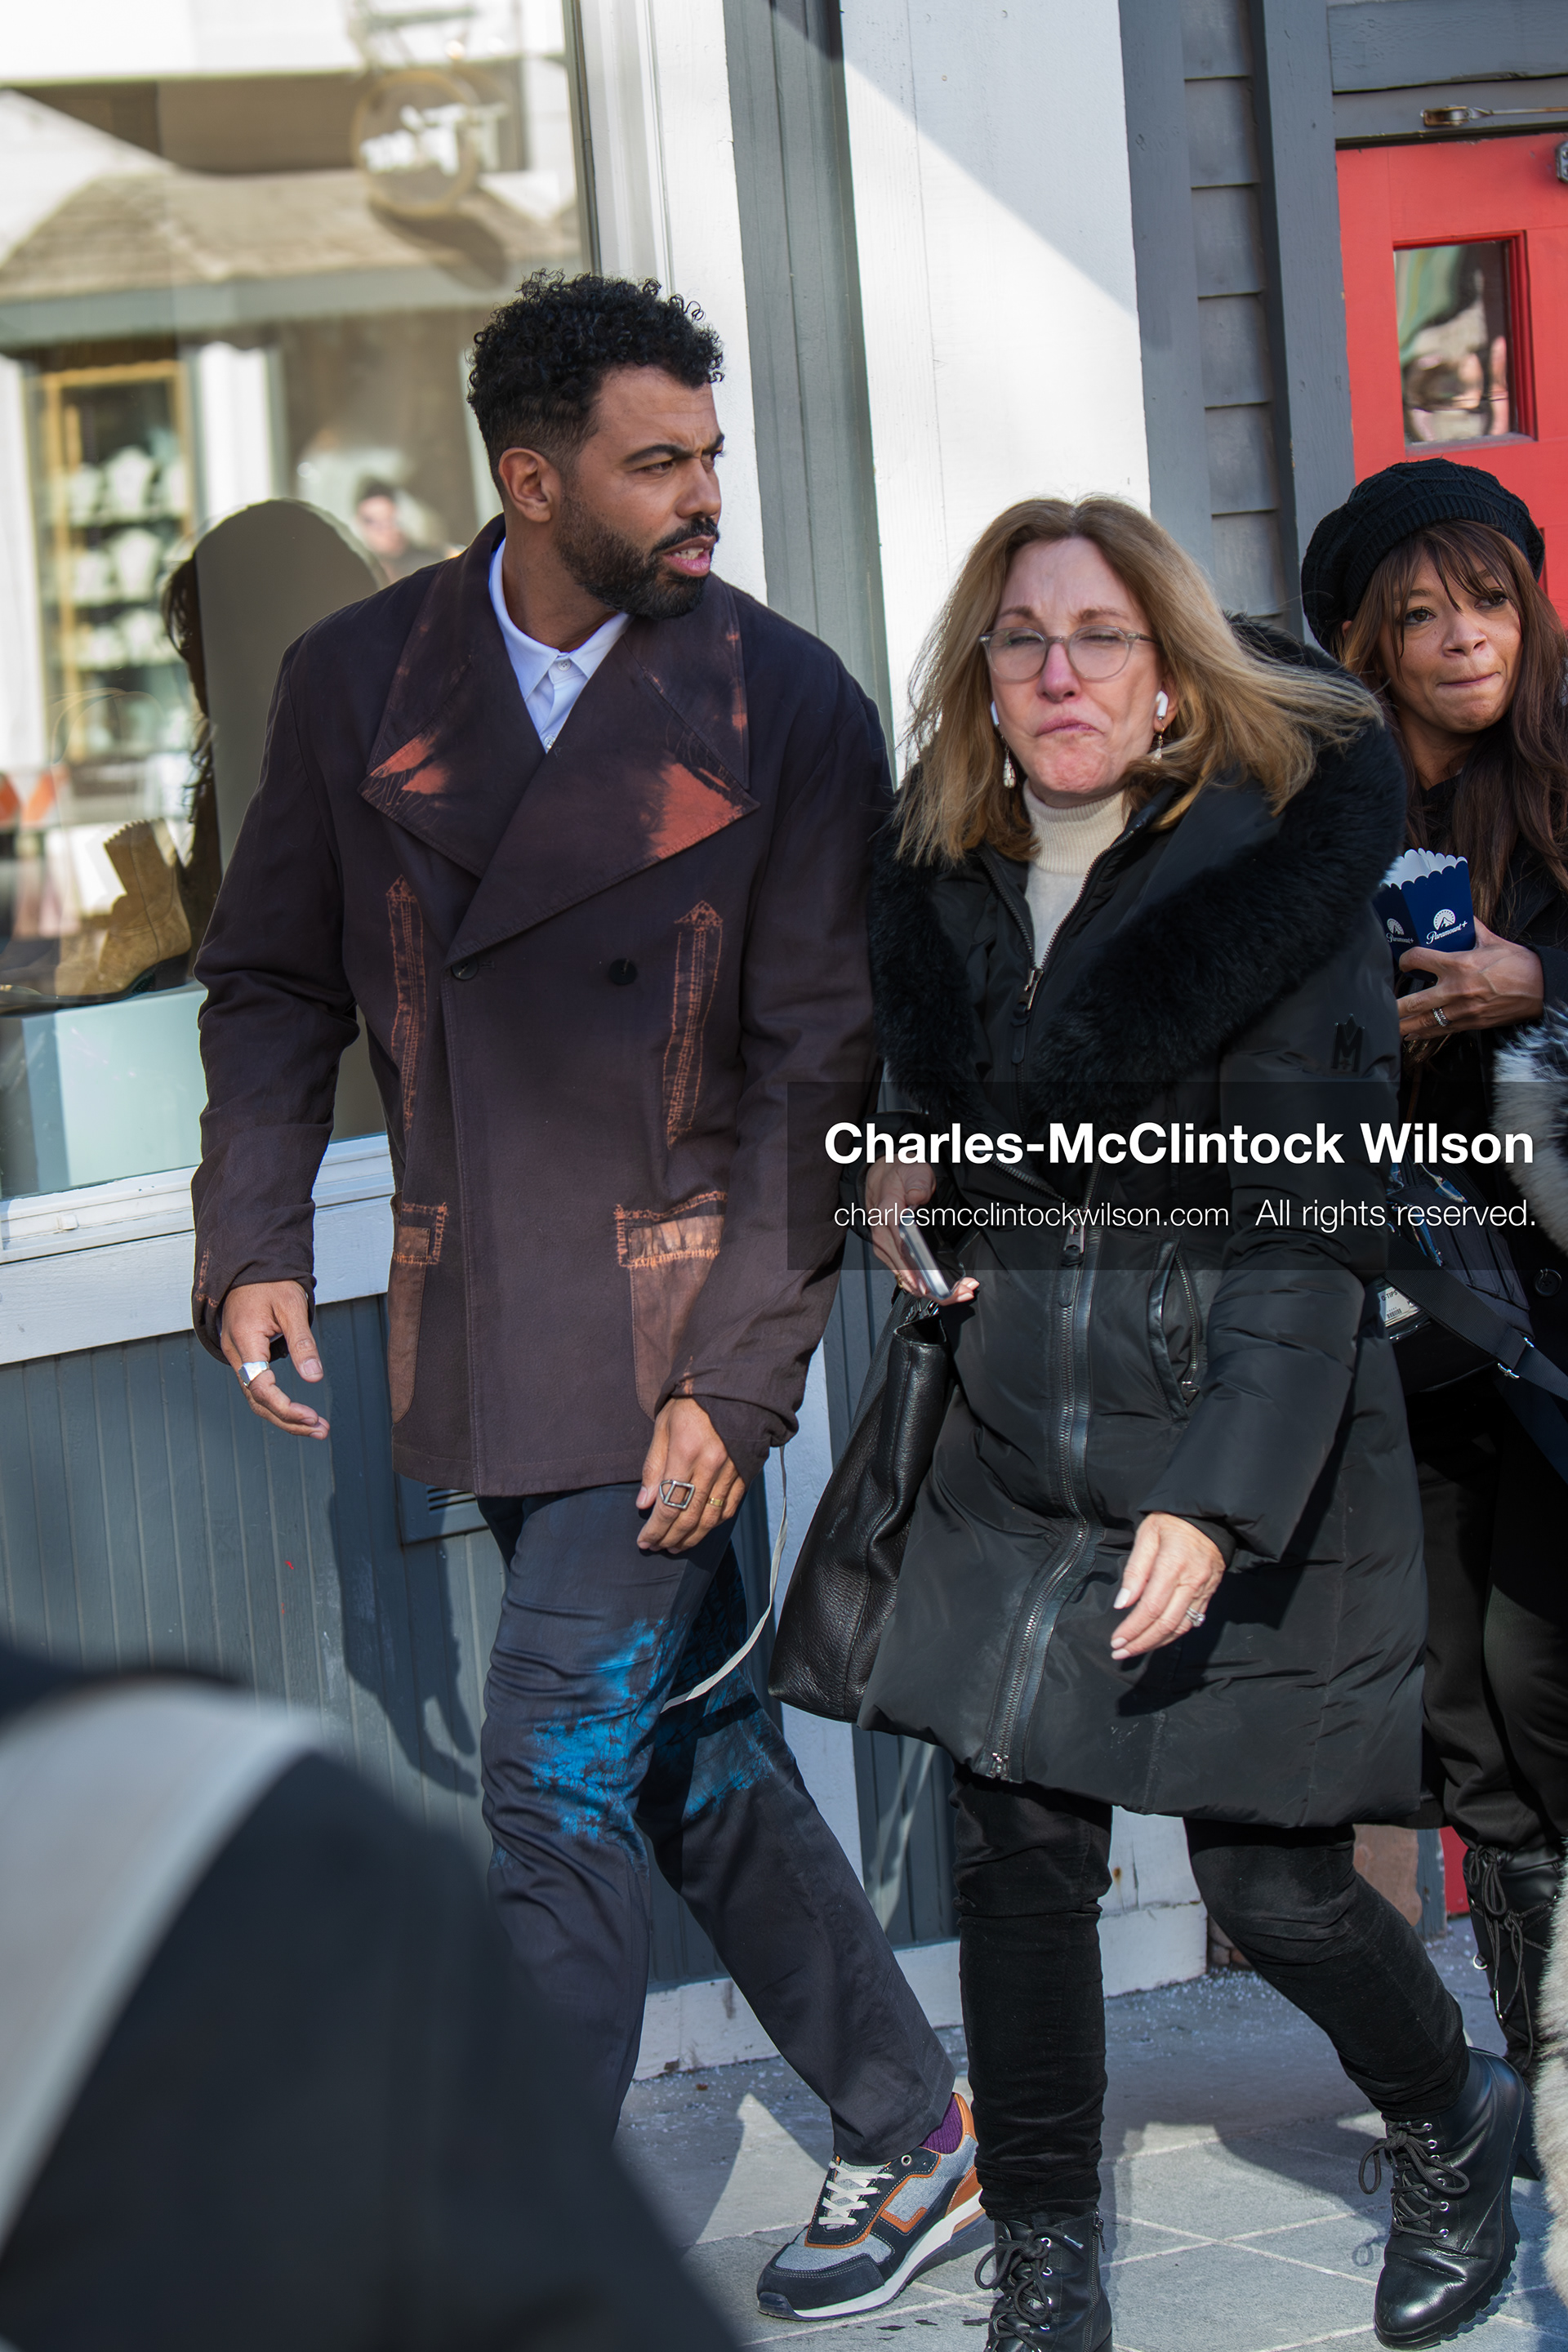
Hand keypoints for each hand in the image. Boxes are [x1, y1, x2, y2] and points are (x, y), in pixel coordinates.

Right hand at [220, 1280, 329, 1438]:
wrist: (250, 1265)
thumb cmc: (271, 1282)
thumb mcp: (292, 1307)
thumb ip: (303, 1343)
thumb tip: (315, 1378)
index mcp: (244, 1341)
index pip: (260, 1387)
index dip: (285, 1407)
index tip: (311, 1416)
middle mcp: (236, 1353)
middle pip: (257, 1401)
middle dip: (288, 1420)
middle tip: (321, 1430)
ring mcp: (238, 1356)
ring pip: (256, 1398)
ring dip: (285, 1416)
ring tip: (316, 1426)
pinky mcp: (245, 1356)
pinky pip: (257, 1387)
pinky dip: (277, 1402)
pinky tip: (297, 1411)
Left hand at [637, 1397, 743, 1552]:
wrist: (733, 1386)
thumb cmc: (692, 1403)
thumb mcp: (663, 1427)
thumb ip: (653, 1466)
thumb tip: (644, 1503)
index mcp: (686, 1453)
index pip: (668, 1505)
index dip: (655, 1529)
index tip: (644, 1541)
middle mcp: (711, 1466)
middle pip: (688, 1517)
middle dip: (669, 1538)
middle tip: (656, 1547)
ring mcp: (731, 1472)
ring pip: (710, 1519)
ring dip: (691, 1538)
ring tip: (675, 1546)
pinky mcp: (745, 1473)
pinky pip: (730, 1508)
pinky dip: (714, 1524)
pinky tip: (701, 1530)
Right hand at [864, 1160, 977, 1302]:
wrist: (879, 1178)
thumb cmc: (899, 1176)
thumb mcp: (913, 1170)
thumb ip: (918, 1182)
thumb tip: (917, 1196)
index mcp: (888, 1215)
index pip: (903, 1249)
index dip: (919, 1272)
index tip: (937, 1285)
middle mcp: (884, 1237)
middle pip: (908, 1275)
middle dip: (937, 1289)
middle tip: (964, 1290)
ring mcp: (885, 1249)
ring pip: (909, 1282)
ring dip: (935, 1291)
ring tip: (961, 1291)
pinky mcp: (890, 1255)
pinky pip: (907, 1278)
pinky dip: (927, 1287)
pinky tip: (946, 1288)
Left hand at [1110, 1513, 1224, 1660]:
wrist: (1209, 1516)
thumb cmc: (1172, 1521)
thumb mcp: (1147, 1535)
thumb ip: (1135, 1570)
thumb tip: (1123, 1603)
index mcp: (1172, 1565)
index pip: (1151, 1608)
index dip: (1133, 1628)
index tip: (1116, 1640)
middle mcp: (1191, 1582)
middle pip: (1166, 1623)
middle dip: (1141, 1642)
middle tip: (1120, 1652)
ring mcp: (1203, 1590)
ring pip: (1180, 1627)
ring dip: (1156, 1643)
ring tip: (1135, 1650)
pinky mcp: (1210, 1593)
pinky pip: (1192, 1621)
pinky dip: (1173, 1634)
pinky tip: (1158, 1639)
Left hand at [1398, 922, 1543, 1039]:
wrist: (1540, 988)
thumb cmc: (1519, 964)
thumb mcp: (1493, 941)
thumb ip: (1473, 929)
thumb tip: (1463, 916)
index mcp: (1459, 964)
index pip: (1419, 960)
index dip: (1406, 960)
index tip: (1405, 962)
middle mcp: (1456, 989)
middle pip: (1413, 1001)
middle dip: (1393, 1006)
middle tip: (1379, 1005)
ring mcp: (1461, 1010)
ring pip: (1423, 1022)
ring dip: (1403, 1025)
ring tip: (1388, 1025)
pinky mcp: (1469, 1024)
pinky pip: (1440, 1031)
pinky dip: (1423, 1035)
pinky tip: (1411, 1035)